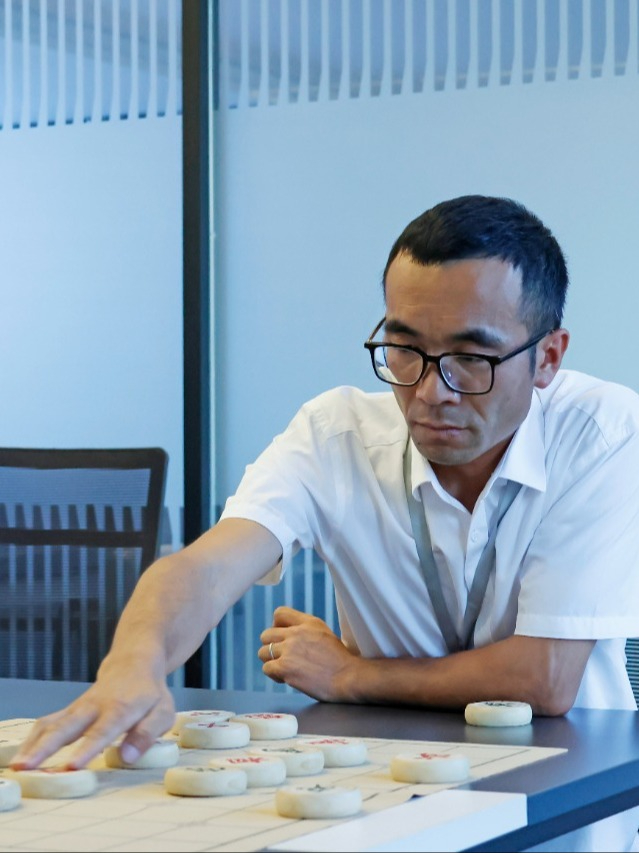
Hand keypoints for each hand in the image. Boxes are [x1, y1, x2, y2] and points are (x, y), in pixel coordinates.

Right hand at [10, 654, 175, 769]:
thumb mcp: (162, 712)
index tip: (71, 766)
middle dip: (46, 747)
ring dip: (33, 744)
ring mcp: (79, 707)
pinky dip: (33, 739)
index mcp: (120, 709)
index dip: (87, 749)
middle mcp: (95, 706)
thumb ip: (146, 734)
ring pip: (52, 723)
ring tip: (19, 766)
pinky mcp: (69, 710)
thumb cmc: (150, 693)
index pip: (102, 731)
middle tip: (27, 767)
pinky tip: (23, 756)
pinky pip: (48, 723)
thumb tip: (126, 757)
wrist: (133, 661)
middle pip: (67, 726)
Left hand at [258, 607, 358, 700]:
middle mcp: (296, 633)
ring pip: (263, 652)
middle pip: (266, 634)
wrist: (348, 677)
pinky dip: (274, 674)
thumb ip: (306, 630)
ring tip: (284, 668)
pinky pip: (266, 668)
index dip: (277, 626)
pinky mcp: (284, 667)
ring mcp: (289, 650)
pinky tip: (285, 678)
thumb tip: (288, 636)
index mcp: (308, 622)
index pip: (280, 613)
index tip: (284, 638)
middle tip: (283, 657)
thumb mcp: (324, 633)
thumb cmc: (340, 660)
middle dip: (272, 646)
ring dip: (271, 661)